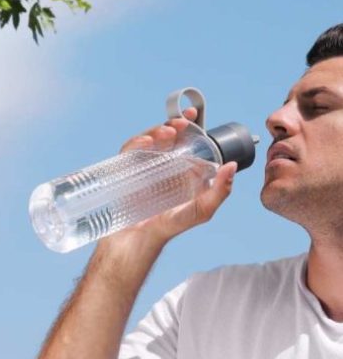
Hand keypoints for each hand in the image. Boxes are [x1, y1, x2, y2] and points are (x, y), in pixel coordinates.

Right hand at [99, 108, 236, 249]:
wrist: (137, 241)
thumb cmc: (169, 227)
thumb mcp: (200, 211)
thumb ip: (219, 192)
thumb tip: (232, 167)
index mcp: (181, 173)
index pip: (185, 144)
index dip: (189, 128)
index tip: (193, 117)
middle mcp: (163, 168)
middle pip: (166, 139)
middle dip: (173, 126)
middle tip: (181, 123)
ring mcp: (144, 169)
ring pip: (149, 142)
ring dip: (156, 131)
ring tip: (166, 133)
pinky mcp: (127, 172)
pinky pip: (130, 153)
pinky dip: (136, 144)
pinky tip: (145, 143)